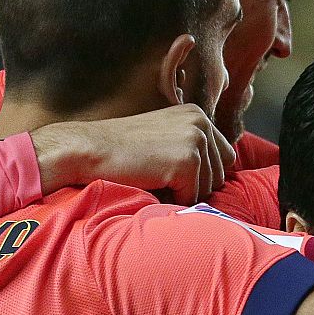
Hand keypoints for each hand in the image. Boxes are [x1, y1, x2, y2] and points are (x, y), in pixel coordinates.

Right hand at [33, 104, 236, 203]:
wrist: (88, 150)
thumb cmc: (123, 151)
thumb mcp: (164, 137)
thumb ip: (191, 146)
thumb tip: (223, 172)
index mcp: (198, 115)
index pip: (225, 156)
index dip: (202, 173)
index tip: (173, 172)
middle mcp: (202, 123)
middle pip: (221, 174)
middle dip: (195, 184)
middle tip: (160, 175)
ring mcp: (196, 141)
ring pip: (210, 188)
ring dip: (184, 192)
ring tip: (154, 176)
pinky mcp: (188, 161)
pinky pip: (193, 197)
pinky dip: (173, 199)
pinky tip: (151, 183)